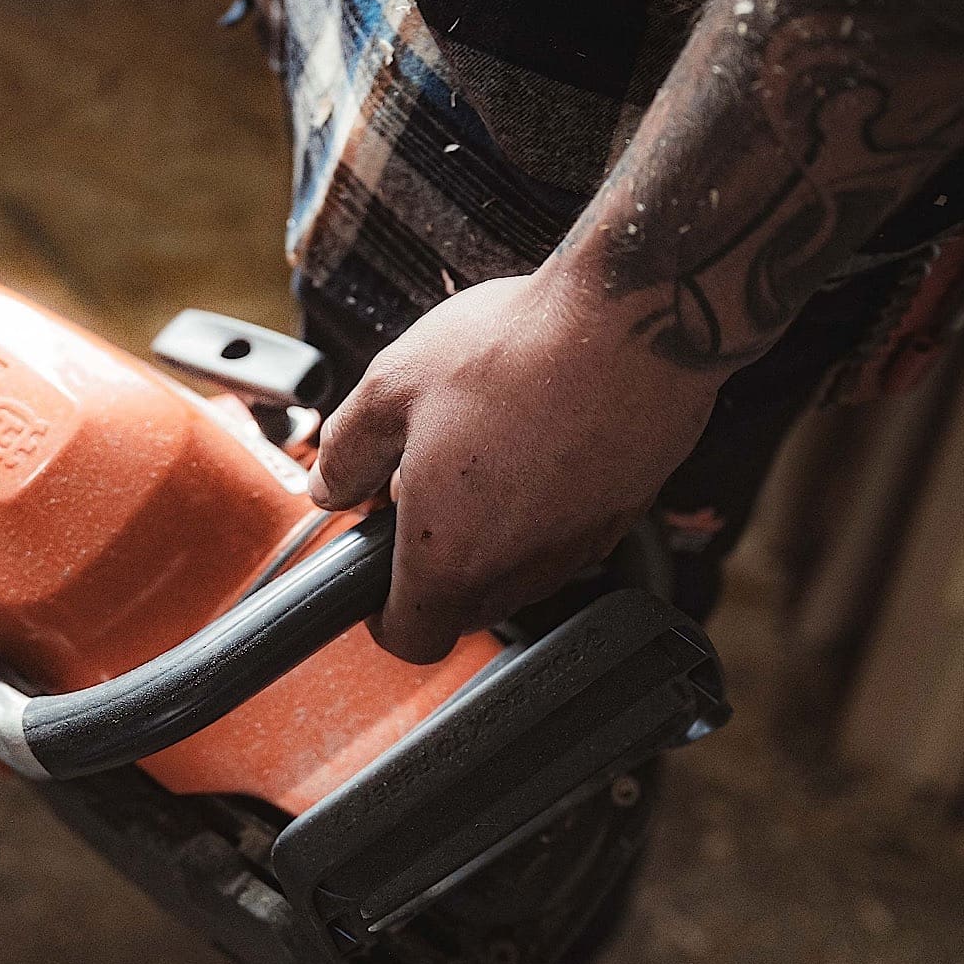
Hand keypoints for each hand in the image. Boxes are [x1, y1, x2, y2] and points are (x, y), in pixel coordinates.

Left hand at [308, 269, 719, 661]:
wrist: (634, 323)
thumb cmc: (518, 352)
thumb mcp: (392, 386)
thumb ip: (346, 451)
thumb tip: (330, 484)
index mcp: (451, 556)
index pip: (412, 640)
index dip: (383, 617)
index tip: (377, 580)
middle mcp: (520, 570)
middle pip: (465, 605)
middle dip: (436, 560)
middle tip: (422, 486)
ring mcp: (578, 548)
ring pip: (517, 569)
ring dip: (491, 531)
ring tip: (483, 449)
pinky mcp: (620, 516)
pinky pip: (564, 534)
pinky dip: (542, 505)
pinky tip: (535, 437)